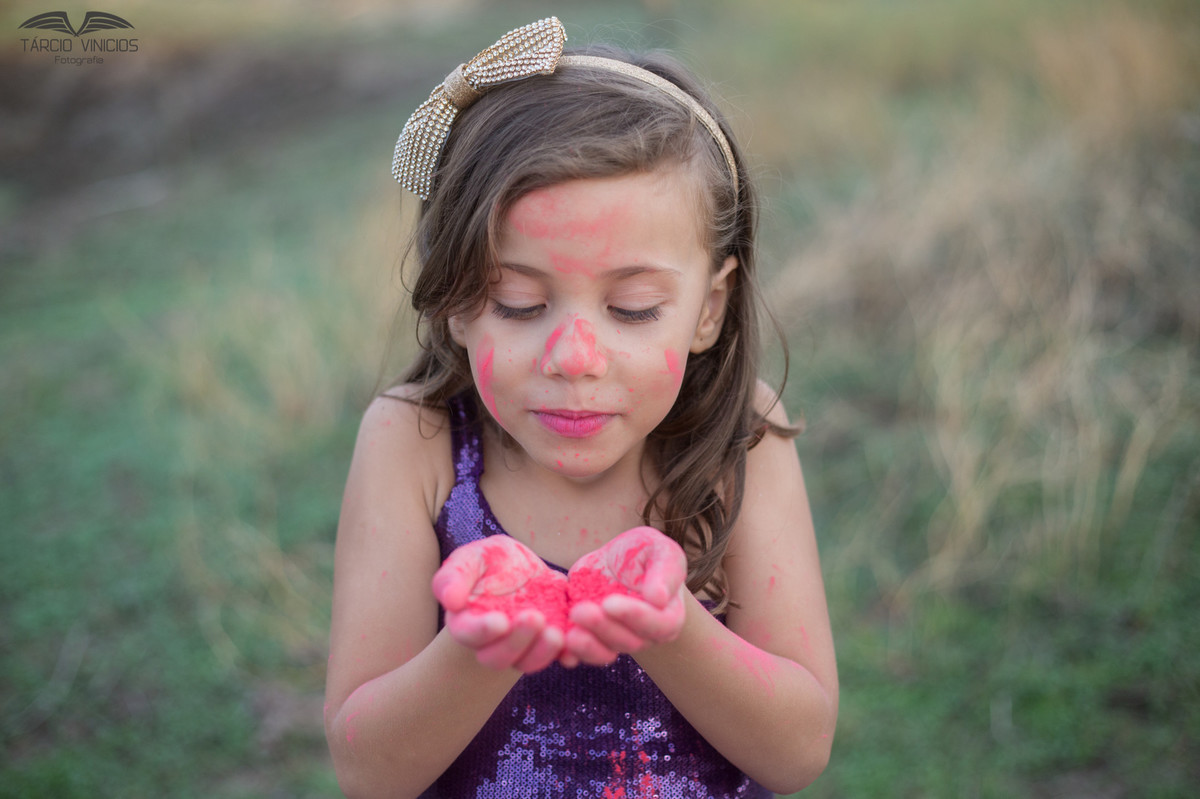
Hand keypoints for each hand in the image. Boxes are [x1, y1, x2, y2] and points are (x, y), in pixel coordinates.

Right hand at [431, 536, 567, 672]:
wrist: (524, 569)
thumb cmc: (491, 561)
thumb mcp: (473, 558)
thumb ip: (455, 576)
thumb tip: (449, 600)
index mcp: (467, 622)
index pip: (468, 634)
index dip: (482, 632)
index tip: (500, 621)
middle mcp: (492, 643)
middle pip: (497, 657)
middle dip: (516, 642)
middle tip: (535, 618)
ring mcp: (521, 647)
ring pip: (526, 662)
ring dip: (541, 652)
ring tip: (556, 633)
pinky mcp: (546, 645)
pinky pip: (555, 658)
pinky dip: (565, 657)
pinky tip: (571, 653)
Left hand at [564, 526, 687, 665]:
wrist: (617, 559)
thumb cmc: (646, 553)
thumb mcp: (661, 550)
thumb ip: (665, 572)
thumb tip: (659, 598)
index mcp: (668, 616)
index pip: (658, 625)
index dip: (635, 616)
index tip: (609, 603)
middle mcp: (645, 635)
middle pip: (628, 641)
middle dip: (603, 628)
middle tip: (580, 611)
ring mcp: (617, 639)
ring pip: (605, 652)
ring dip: (587, 646)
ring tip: (569, 635)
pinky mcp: (592, 637)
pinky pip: (583, 652)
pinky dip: (571, 653)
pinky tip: (561, 648)